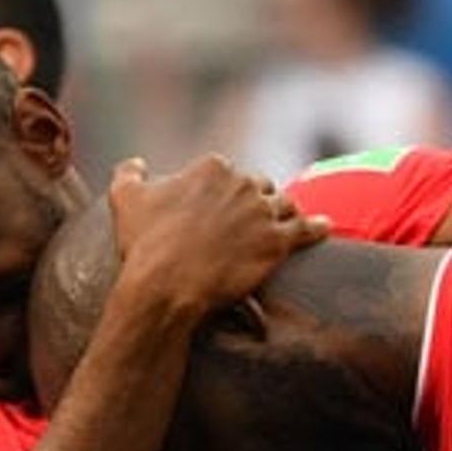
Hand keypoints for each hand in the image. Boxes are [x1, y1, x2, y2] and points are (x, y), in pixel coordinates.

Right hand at [110, 155, 329, 322]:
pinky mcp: (277, 244)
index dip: (226, 193)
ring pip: (284, 206)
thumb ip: (128, 173)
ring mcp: (262, 213)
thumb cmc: (144, 245)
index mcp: (213, 168)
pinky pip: (306, 231)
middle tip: (254, 222)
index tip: (222, 210)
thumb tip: (136, 164)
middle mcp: (242, 184)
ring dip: (286, 214)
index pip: (229, 174)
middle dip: (257, 202)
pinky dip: (316, 228)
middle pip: (259, 187)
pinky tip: (325, 229)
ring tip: (289, 225)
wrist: (166, 285)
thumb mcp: (126, 199)